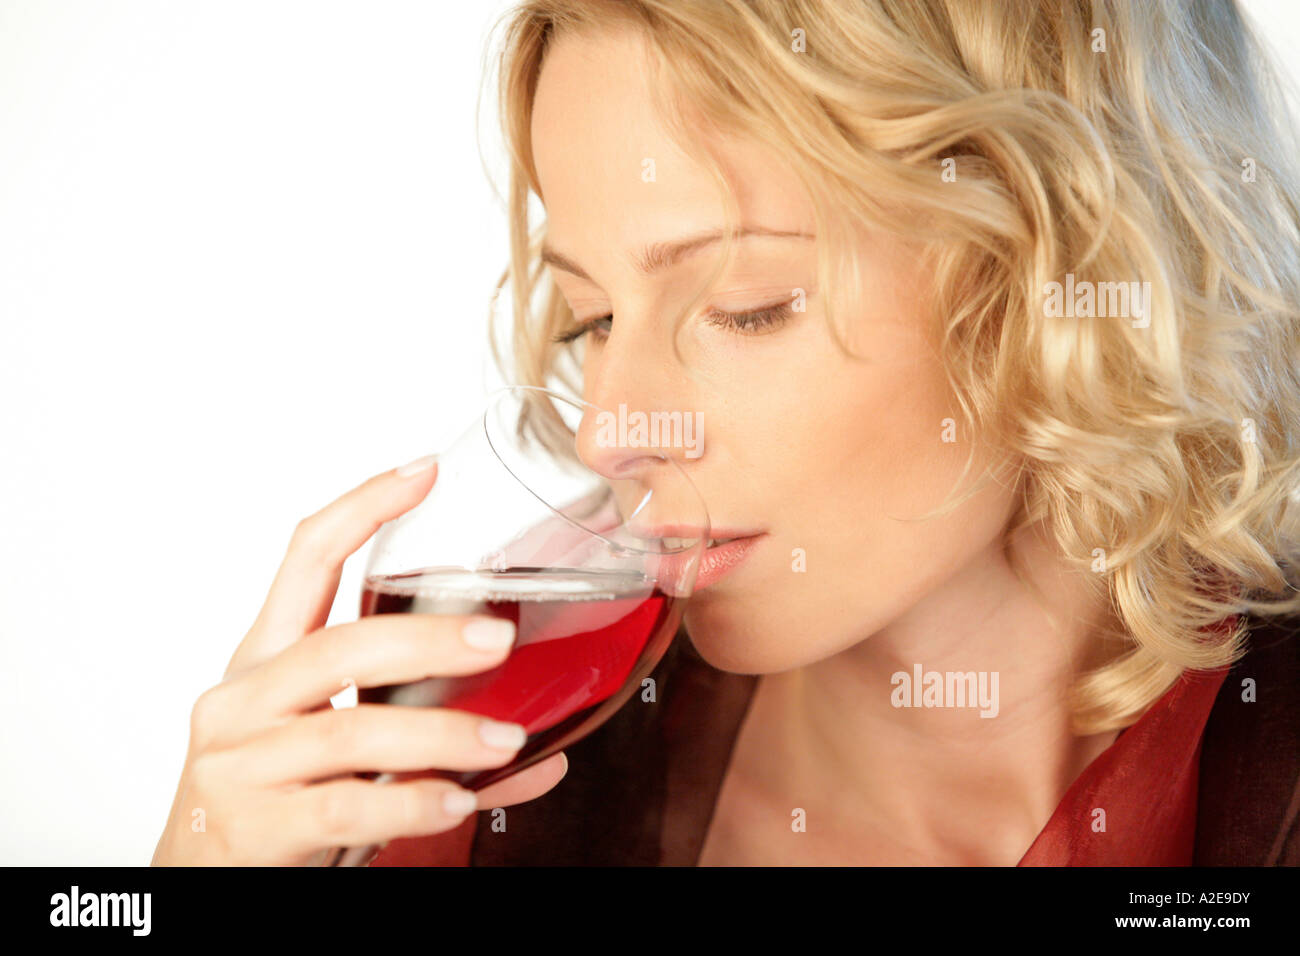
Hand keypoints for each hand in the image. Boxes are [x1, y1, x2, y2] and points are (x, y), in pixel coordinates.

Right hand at [151, 457, 567, 864]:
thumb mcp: (332, 750)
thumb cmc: (274, 799)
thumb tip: (539, 750)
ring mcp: (241, 764)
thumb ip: (426, 740)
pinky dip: (411, 804)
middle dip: (425, 639)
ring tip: (503, 742)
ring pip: (349, 732)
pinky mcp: (255, 828)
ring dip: (439, 736)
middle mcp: (243, 700)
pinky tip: (456, 801)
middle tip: (497, 641)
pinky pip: (345, 809)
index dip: (362, 508)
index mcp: (264, 660)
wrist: (198, 882)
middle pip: (339, 647)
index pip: (304, 560)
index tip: (424, 471)